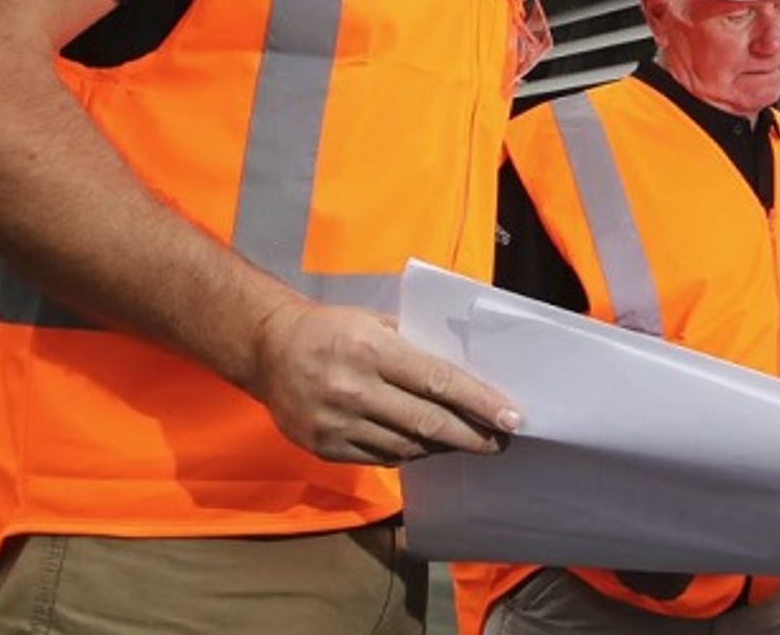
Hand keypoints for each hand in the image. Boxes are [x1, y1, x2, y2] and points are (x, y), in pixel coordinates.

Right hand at [246, 300, 521, 464]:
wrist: (268, 350)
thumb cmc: (334, 329)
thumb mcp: (377, 322)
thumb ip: (417, 346)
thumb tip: (468, 372)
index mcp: (373, 350)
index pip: (439, 381)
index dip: (479, 402)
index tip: (512, 417)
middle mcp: (354, 389)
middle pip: (427, 422)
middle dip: (472, 435)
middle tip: (502, 441)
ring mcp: (337, 423)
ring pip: (406, 446)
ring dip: (444, 446)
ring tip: (469, 441)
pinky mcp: (324, 447)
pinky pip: (380, 457)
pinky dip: (410, 453)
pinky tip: (428, 446)